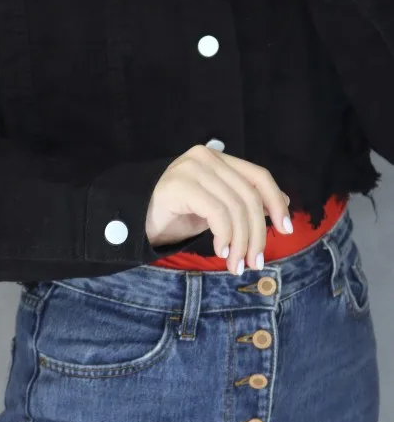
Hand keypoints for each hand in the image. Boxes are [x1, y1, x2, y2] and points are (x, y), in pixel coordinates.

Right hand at [145, 144, 292, 275]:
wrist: (136, 220)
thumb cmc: (177, 214)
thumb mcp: (217, 208)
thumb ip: (244, 202)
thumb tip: (283, 204)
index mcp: (218, 159)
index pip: (259, 176)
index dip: (276, 203)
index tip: (286, 230)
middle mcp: (206, 158)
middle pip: (249, 197)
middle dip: (256, 234)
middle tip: (255, 262)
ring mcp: (191, 168)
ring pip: (235, 207)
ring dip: (241, 242)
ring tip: (236, 264)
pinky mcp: (180, 185)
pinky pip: (217, 213)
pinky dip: (225, 236)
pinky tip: (220, 251)